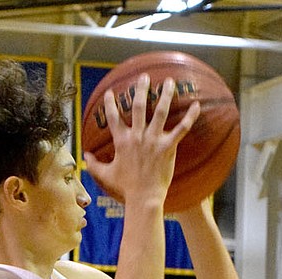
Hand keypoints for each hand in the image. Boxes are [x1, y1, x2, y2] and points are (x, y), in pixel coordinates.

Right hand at [84, 75, 199, 206]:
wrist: (143, 198)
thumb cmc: (125, 188)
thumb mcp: (106, 175)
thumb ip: (94, 165)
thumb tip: (84, 157)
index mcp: (122, 141)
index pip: (113, 117)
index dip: (110, 104)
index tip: (111, 92)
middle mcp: (137, 137)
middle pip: (137, 107)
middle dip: (140, 89)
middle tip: (144, 77)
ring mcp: (153, 141)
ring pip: (160, 111)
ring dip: (165, 95)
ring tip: (168, 81)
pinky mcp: (168, 148)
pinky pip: (181, 129)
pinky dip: (190, 117)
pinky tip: (196, 105)